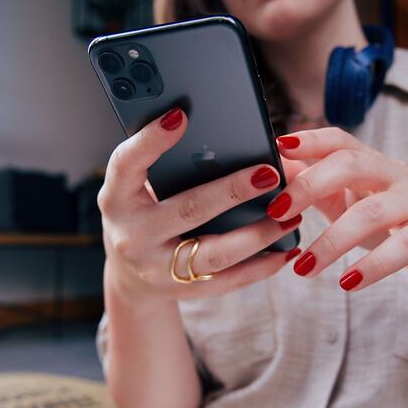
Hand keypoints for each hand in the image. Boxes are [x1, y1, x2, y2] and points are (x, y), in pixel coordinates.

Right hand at [98, 108, 300, 307]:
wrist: (129, 277)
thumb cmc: (142, 213)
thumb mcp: (136, 188)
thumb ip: (164, 164)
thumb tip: (220, 136)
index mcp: (116, 198)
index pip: (127, 164)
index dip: (151, 140)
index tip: (181, 115)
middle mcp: (131, 235)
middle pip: (187, 209)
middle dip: (232, 191)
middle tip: (270, 173)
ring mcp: (156, 268)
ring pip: (215, 253)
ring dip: (258, 234)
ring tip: (291, 216)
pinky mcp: (181, 291)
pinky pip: (227, 281)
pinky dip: (260, 267)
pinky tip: (286, 250)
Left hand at [271, 127, 407, 292]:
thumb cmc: (390, 227)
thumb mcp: (348, 204)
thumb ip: (314, 189)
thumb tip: (273, 171)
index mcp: (373, 162)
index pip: (341, 139)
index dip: (310, 140)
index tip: (277, 146)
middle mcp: (397, 174)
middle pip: (352, 164)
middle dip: (310, 185)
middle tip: (277, 211)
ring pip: (371, 212)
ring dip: (332, 241)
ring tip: (304, 268)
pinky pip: (401, 248)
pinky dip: (371, 267)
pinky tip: (347, 283)